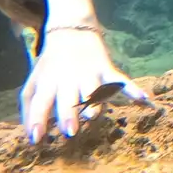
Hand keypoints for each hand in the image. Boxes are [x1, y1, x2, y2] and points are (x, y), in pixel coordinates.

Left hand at [19, 27, 147, 142]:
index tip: (36, 140)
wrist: (70, 32)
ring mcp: (89, 74)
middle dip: (69, 114)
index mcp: (48, 83)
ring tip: (93, 116)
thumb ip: (29, 109)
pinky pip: (120, 80)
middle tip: (70, 132)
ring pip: (93, 90)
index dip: (37, 120)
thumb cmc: (49, 66)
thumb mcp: (33, 83)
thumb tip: (31, 137)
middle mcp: (68, 79)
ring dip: (94, 103)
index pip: (40, 103)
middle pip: (68, 98)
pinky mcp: (106, 70)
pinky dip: (133, 89)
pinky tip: (144, 99)